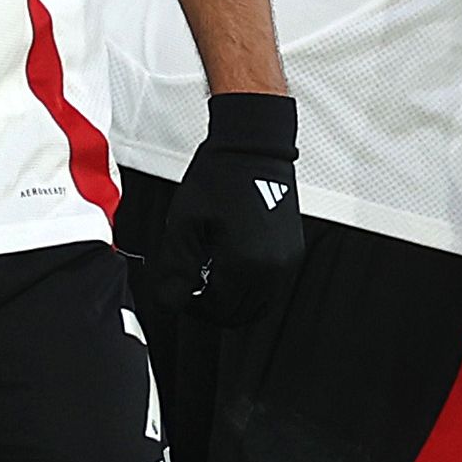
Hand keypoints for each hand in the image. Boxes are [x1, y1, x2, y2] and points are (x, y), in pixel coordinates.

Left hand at [162, 93, 304, 326]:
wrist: (252, 147)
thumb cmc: (219, 177)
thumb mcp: (185, 224)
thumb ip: (176, 269)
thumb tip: (169, 303)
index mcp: (246, 264)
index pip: (218, 311)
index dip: (194, 307)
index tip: (179, 290)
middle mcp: (273, 268)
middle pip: (241, 314)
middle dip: (213, 307)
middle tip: (192, 285)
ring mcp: (287, 261)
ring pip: (258, 304)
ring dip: (232, 298)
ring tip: (210, 270)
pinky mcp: (292, 251)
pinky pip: (269, 285)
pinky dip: (248, 284)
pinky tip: (229, 259)